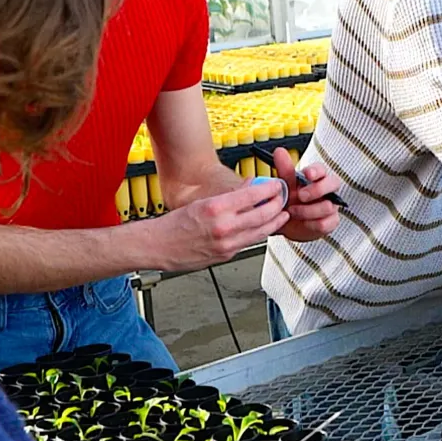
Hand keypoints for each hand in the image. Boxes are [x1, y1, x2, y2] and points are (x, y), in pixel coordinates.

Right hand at [158, 179, 289, 268]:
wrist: (159, 247)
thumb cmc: (175, 224)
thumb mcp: (202, 202)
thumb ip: (230, 196)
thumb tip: (250, 186)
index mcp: (215, 208)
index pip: (252, 195)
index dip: (270, 189)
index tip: (277, 185)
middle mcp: (223, 227)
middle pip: (262, 214)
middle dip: (278, 205)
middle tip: (283, 198)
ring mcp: (227, 244)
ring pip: (261, 231)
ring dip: (275, 222)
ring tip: (281, 214)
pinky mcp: (227, 255)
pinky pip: (250, 242)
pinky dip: (260, 233)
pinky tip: (264, 227)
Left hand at [272, 147, 341, 242]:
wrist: (287, 224)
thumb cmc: (289, 201)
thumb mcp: (285, 186)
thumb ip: (285, 169)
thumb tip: (279, 152)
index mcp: (317, 177)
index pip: (322, 169)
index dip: (316, 171)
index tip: (307, 174)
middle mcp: (327, 190)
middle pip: (333, 183)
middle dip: (317, 190)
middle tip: (300, 196)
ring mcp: (331, 205)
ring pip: (327, 206)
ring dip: (307, 210)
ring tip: (293, 211)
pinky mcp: (331, 221)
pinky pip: (325, 223)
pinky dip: (311, 224)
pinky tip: (303, 222)